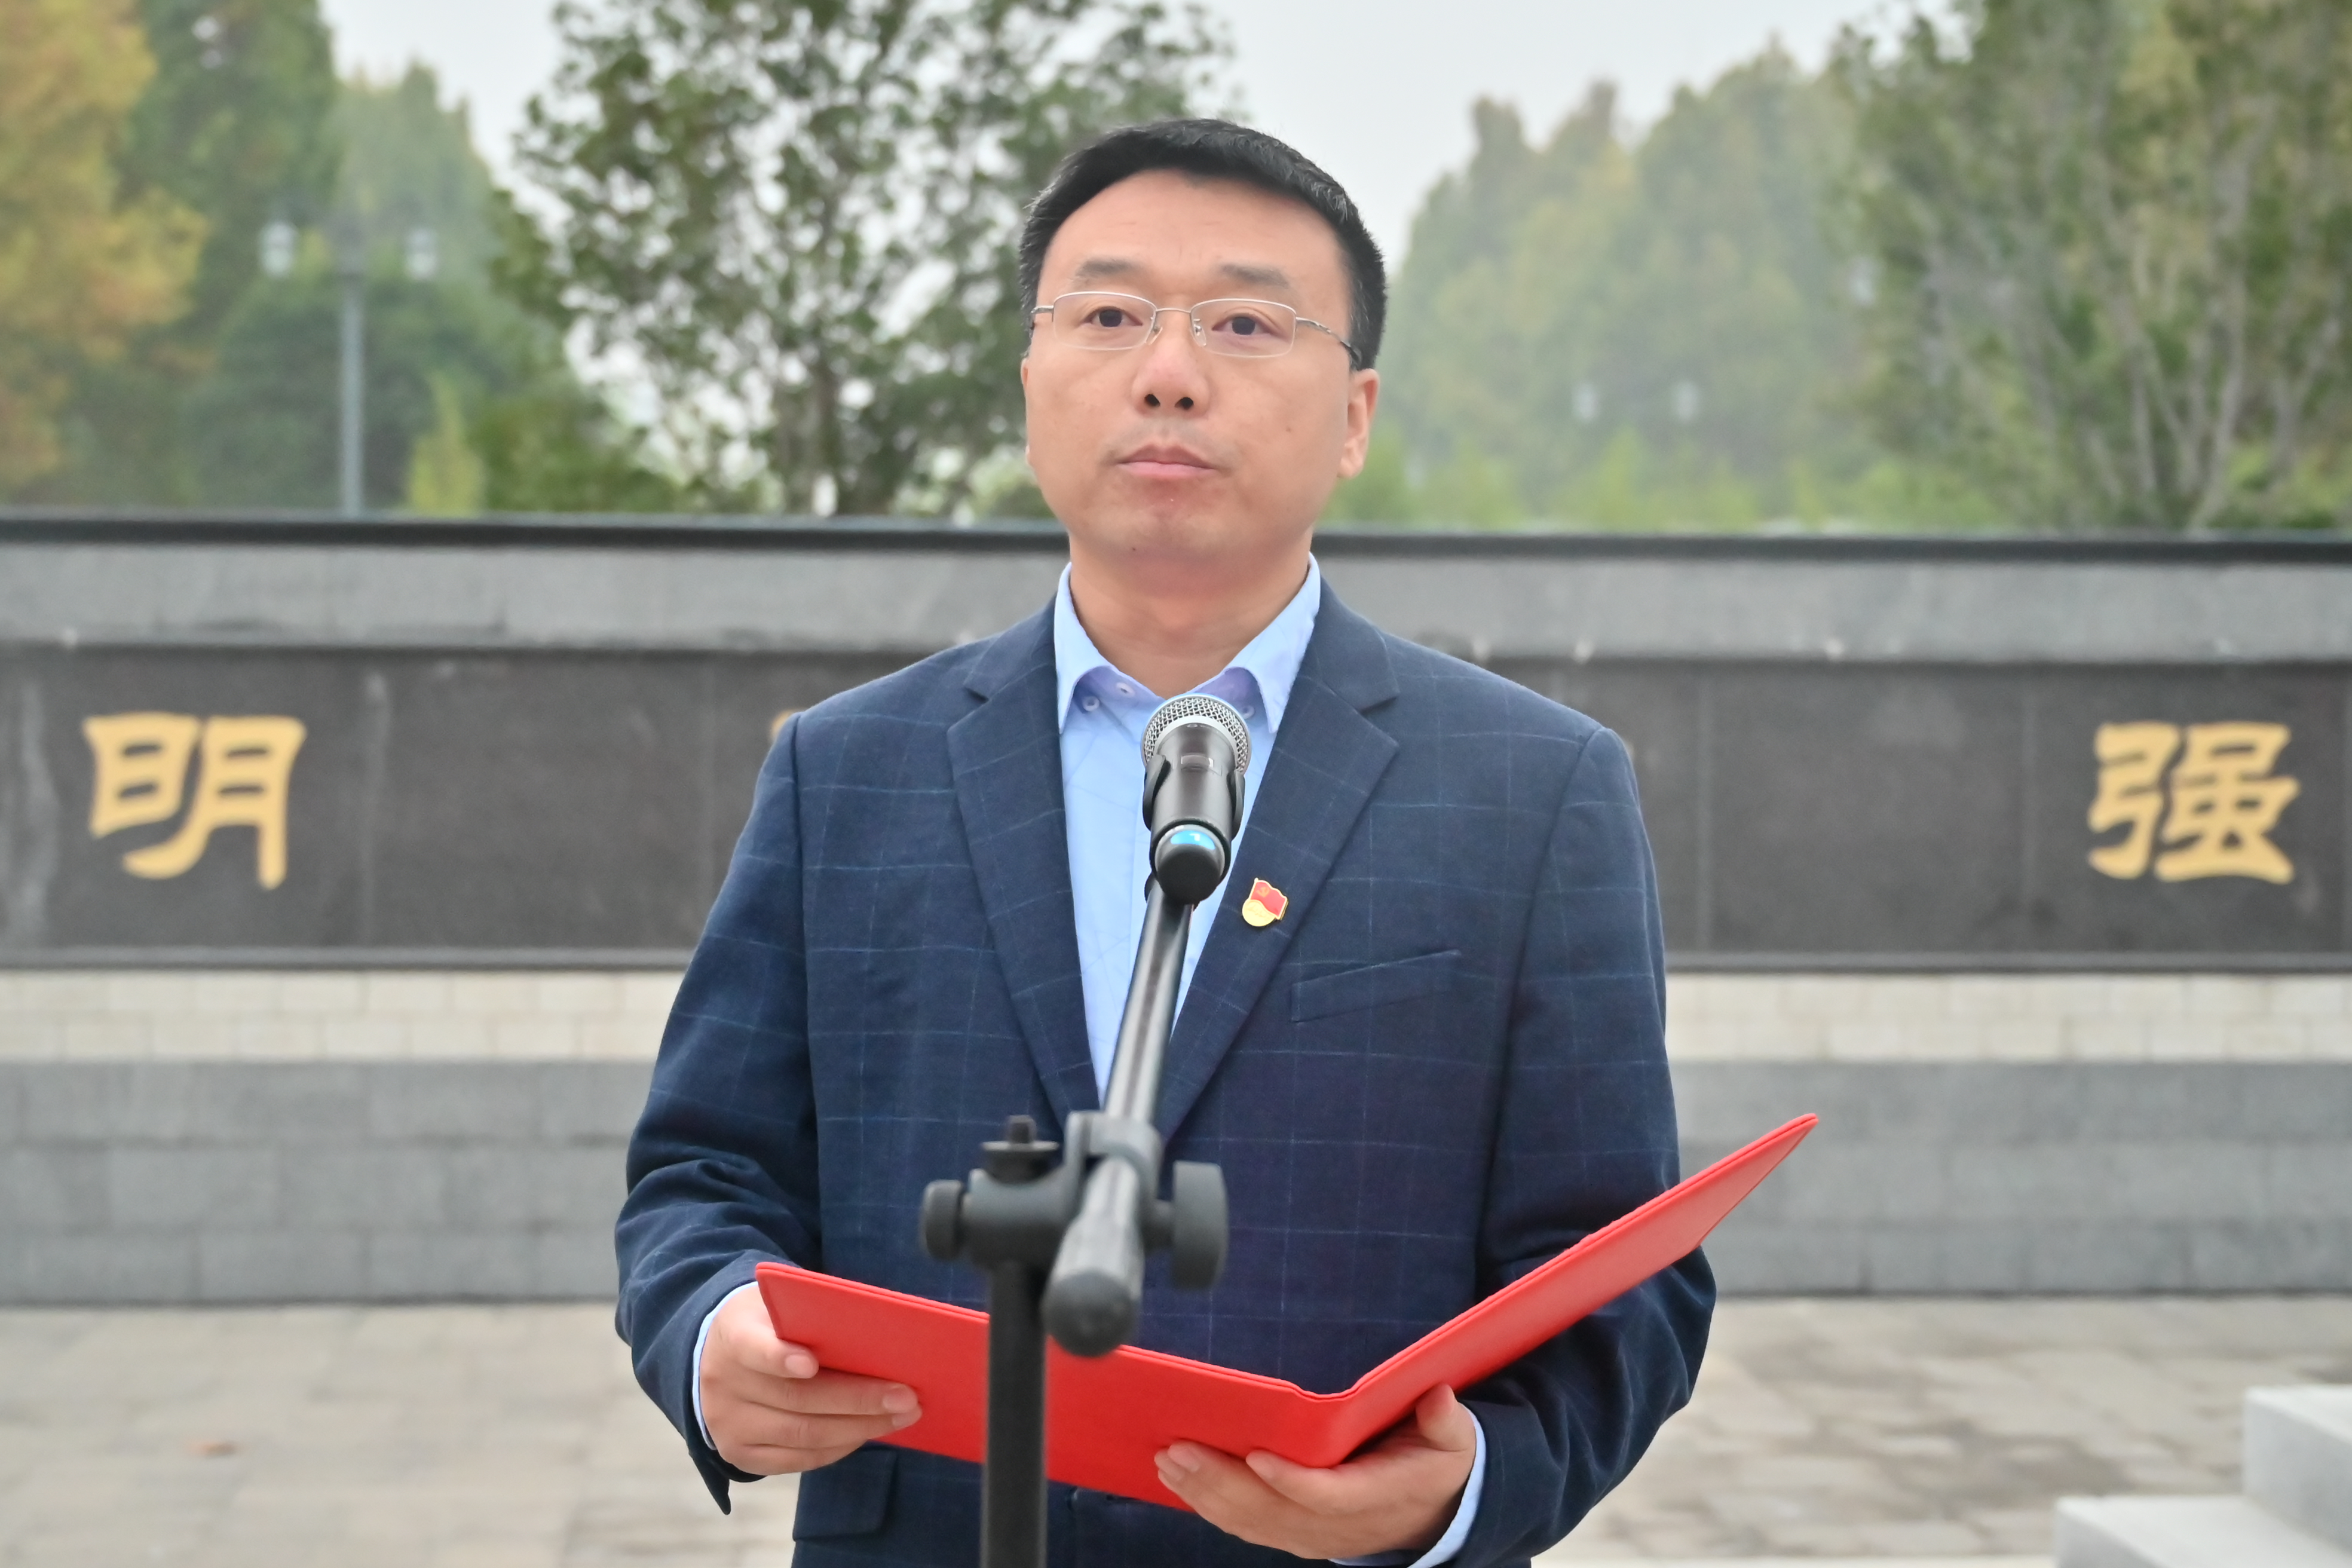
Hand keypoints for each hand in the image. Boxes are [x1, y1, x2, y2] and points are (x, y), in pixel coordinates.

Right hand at [699, 1285, 922, 1473]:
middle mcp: (723, 1384)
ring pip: (801, 1434)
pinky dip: (838, 1447)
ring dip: (858, 1427)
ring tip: (901, 1416)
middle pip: (795, 1398)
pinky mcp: (739, 1455)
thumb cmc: (769, 1324)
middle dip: (857, 1399)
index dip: (780, 1357)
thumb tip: (879, 1335)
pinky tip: (867, 1432)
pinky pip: (796, 1459)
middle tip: (906, 1396)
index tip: (811, 1363)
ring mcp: (728, 1425)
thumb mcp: (779, 1305)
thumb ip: (814, 1316)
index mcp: (732, 1336)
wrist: (718, 1356)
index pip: (752, 1348)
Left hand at [1154, 1385, 1477, 1559]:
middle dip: (1221, 1482)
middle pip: (1272, 1512)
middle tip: (1178, 1449)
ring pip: (1252, 1524)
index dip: (1292, 1481)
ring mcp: (1313, 1536)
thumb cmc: (1436, 1465)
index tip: (1257, 1455)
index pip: (1328, 1495)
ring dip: (1205, 1494)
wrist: (1435, 1514)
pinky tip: (1181, 1484)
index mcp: (1377, 1497)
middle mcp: (1338, 1525)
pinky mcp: (1296, 1535)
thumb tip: (1439, 1397)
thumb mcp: (1455, 1442)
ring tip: (1167, 1461)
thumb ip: (1447, 1423)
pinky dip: (1212, 1509)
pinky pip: (1248, 1528)